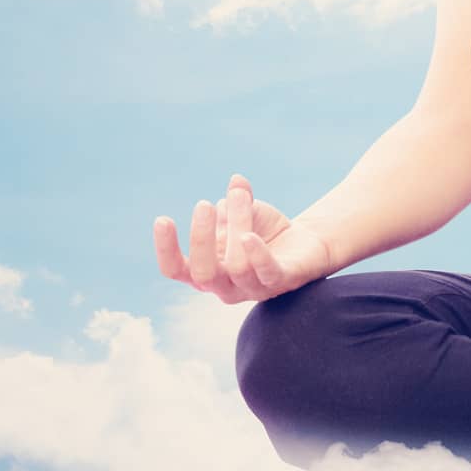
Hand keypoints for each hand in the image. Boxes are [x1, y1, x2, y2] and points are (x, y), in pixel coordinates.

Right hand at [153, 172, 332, 303]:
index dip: (165, 249)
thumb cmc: (264, 231)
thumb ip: (235, 200)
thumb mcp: (245, 212)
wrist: (308, 243)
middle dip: (200, 238)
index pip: (176, 270)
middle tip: (204, 205)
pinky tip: (249, 236)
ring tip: (239, 197)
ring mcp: (254, 288)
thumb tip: (236, 182)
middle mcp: (226, 287)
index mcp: (208, 272)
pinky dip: (256, 254)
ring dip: (236, 226)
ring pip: (237, 266)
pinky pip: (266, 273)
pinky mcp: (282, 282)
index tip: (162, 219)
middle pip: (203, 273)